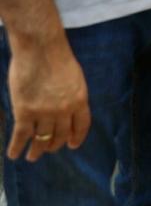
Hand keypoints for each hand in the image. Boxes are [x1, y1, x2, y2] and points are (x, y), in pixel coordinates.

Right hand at [5, 37, 89, 161]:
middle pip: (60, 135)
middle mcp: (64, 110)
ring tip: (33, 157)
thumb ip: (71, 94)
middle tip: (49, 149)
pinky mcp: (24, 112)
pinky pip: (21, 136)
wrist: (40, 48)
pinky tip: (13, 154)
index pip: (82, 125)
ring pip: (41, 139)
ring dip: (36, 151)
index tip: (72, 145)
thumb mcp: (74, 77)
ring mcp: (44, 112)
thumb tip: (67, 107)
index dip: (77, 137)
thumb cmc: (57, 57)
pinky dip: (16, 147)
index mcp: (79, 99)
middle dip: (54, 145)